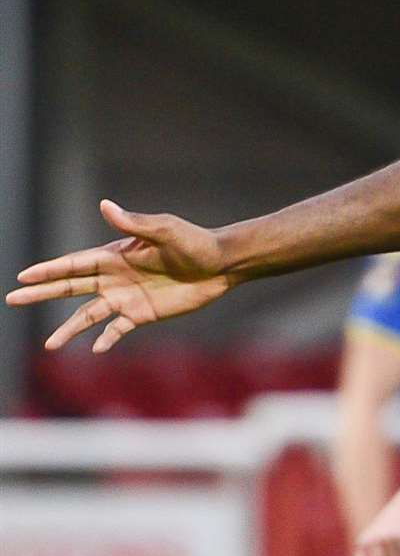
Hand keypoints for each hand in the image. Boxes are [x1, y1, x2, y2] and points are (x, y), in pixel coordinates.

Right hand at [6, 200, 232, 352]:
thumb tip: (105, 205)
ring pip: (89, 315)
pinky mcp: (143, 314)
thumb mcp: (165, 230)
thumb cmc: (195, 242)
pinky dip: (106, 339)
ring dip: (70, 329)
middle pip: (71, 288)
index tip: (23, 276)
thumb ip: (133, 224)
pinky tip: (95, 349)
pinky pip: (119, 329)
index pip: (74, 264)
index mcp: (115, 256)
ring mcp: (127, 297)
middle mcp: (115, 277)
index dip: (48, 270)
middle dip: (42, 294)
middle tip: (12, 299)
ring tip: (50, 345)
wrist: (222, 265)